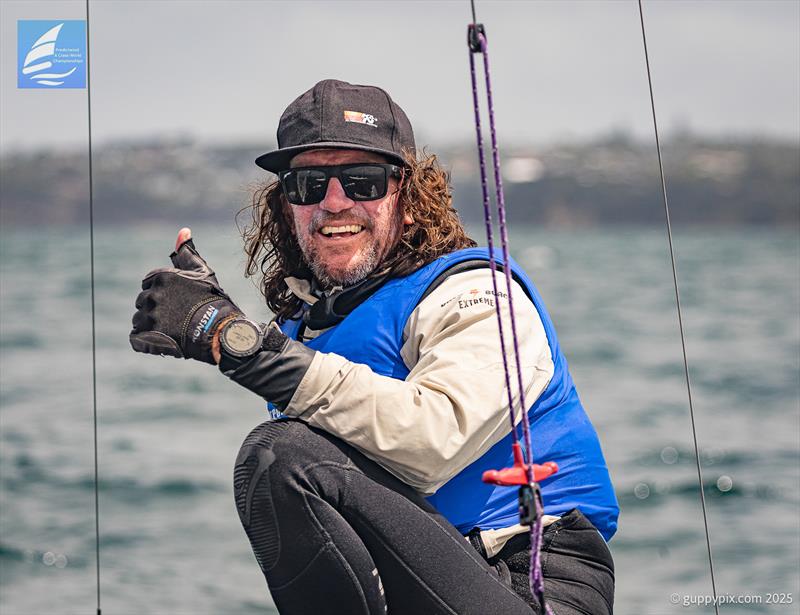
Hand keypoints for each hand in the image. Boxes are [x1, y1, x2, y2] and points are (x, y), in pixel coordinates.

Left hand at [130, 228, 241, 364]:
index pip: (148, 284)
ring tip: (173, 331)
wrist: (222, 331)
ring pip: (139, 321)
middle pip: (143, 302)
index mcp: (161, 277)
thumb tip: (183, 230)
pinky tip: (163, 341)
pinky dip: (146, 342)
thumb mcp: (203, 273)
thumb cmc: (214, 301)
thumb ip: (187, 253)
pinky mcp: (148, 337)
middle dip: (156, 309)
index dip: (163, 293)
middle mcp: (152, 295)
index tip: (177, 302)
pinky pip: (136, 339)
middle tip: (178, 318)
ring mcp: (149, 317)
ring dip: (151, 326)